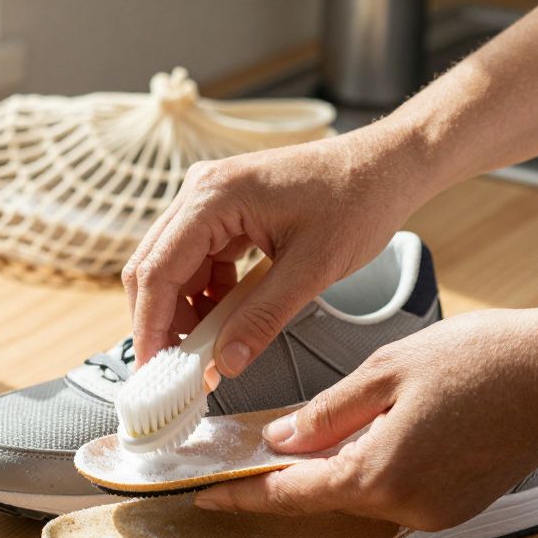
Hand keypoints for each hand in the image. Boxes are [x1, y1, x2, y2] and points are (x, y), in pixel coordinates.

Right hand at [121, 124, 429, 375]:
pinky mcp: (224, 211)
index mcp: (213, 196)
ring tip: (210, 351)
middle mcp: (200, 191)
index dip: (150, 325)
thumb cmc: (357, 201)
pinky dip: (207, 296)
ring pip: (173, 268)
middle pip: (153, 268)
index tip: (153, 372)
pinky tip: (228, 319)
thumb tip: (224, 365)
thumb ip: (263, 318)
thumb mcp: (312, 269)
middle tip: (176, 372)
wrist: (386, 165)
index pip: (158, 270)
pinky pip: (198, 261)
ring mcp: (209, 199)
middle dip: (162, 323)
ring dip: (186, 312)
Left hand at [192, 308, 537, 530]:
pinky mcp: (457, 505)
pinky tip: (365, 435)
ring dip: (331, 467)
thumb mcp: (388, 370)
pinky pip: (395, 491)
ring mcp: (437, 512)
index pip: (290, 494)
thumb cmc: (487, 358)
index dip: (242, 495)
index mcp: (380, 474)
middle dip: (285, 474)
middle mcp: (408, 508)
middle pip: (325, 495)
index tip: (204, 495)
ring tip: (304, 433)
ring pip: (361, 493)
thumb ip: (327, 412)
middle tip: (244, 450)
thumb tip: (280, 439)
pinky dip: (370, 468)